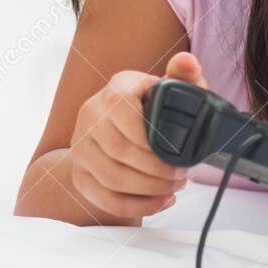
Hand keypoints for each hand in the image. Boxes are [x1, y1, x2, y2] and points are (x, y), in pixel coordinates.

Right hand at [69, 52, 200, 219]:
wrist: (120, 134)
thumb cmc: (153, 111)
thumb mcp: (171, 91)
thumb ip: (183, 77)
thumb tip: (187, 61)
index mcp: (115, 88)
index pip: (121, 107)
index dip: (152, 136)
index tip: (179, 151)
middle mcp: (90, 113)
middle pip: (118, 149)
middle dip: (157, 170)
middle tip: (182, 176)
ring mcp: (81, 145)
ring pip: (112, 177)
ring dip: (150, 189)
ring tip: (173, 187)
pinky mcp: (80, 173)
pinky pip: (105, 198)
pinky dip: (138, 206)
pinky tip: (161, 202)